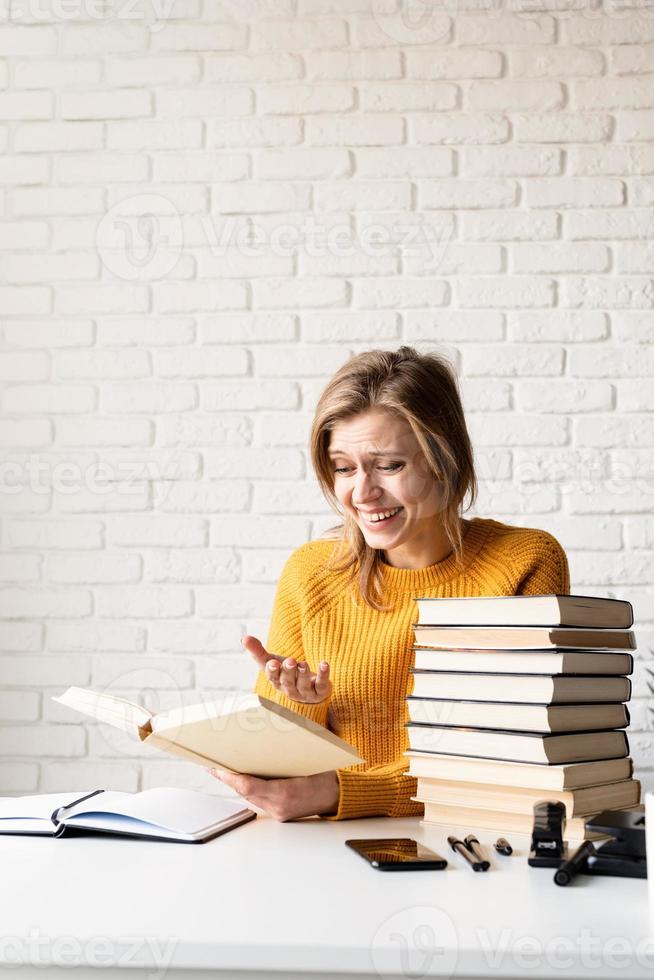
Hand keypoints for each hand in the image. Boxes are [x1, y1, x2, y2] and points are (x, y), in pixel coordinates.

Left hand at [207, 768, 339, 821]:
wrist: (338, 795)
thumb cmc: (324, 774)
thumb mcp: (304, 762)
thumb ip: (280, 760)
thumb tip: (258, 746)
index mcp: (285, 792)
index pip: (248, 786)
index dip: (230, 777)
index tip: (216, 767)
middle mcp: (279, 806)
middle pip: (245, 793)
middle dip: (228, 779)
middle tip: (212, 765)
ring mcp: (279, 812)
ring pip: (250, 797)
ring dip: (236, 784)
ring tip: (222, 770)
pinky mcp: (280, 814)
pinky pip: (259, 801)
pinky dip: (249, 790)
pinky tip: (242, 780)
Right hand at [242, 634, 331, 703]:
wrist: (308, 689)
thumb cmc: (286, 673)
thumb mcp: (272, 661)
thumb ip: (258, 651)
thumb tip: (243, 638)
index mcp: (276, 681)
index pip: (272, 678)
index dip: (272, 671)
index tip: (272, 663)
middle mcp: (290, 689)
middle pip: (287, 682)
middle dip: (289, 672)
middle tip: (291, 661)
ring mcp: (305, 692)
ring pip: (303, 685)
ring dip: (303, 674)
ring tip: (303, 663)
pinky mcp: (321, 691)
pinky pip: (322, 684)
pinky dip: (323, 674)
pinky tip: (324, 664)